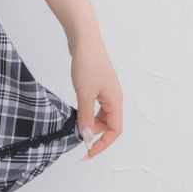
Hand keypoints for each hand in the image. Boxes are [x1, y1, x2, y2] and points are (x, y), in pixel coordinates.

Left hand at [69, 32, 122, 159]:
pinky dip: (88, 110)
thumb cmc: (87, 64)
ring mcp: (106, 89)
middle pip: (108, 123)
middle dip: (95, 133)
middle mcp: (114, 97)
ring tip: (77, 125)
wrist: (84, 39)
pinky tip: (78, 109)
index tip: (89, 152)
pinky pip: (96, 103)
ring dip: (91, 121)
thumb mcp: (85, 93)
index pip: (115, 130)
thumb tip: (87, 136)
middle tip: (78, 137)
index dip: (103, 144)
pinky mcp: (97, 82)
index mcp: (115, 101)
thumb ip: (86, 116)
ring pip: (101, 113)